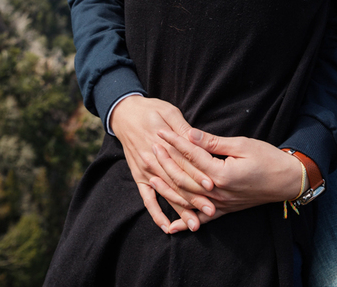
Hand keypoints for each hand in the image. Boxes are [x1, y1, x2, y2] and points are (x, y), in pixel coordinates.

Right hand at [111, 96, 216, 231]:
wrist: (124, 113)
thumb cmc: (151, 110)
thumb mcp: (169, 111)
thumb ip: (183, 128)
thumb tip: (197, 139)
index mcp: (164, 143)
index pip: (184, 163)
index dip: (198, 174)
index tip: (212, 187)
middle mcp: (154, 160)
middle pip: (177, 182)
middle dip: (195, 198)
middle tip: (211, 211)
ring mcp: (146, 171)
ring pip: (166, 194)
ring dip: (181, 210)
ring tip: (196, 224)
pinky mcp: (139, 177)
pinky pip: (147, 199)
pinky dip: (155, 214)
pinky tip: (166, 227)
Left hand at [152, 128, 305, 232]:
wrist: (287, 180)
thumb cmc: (267, 158)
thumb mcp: (241, 144)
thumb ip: (212, 143)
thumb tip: (190, 134)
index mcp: (221, 174)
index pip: (191, 156)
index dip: (175, 142)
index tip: (160, 132)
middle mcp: (217, 192)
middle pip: (184, 177)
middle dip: (165, 162)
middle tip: (150, 148)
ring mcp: (220, 204)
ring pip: (188, 198)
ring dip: (168, 188)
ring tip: (150, 176)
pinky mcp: (225, 210)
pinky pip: (202, 218)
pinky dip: (186, 222)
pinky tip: (170, 226)